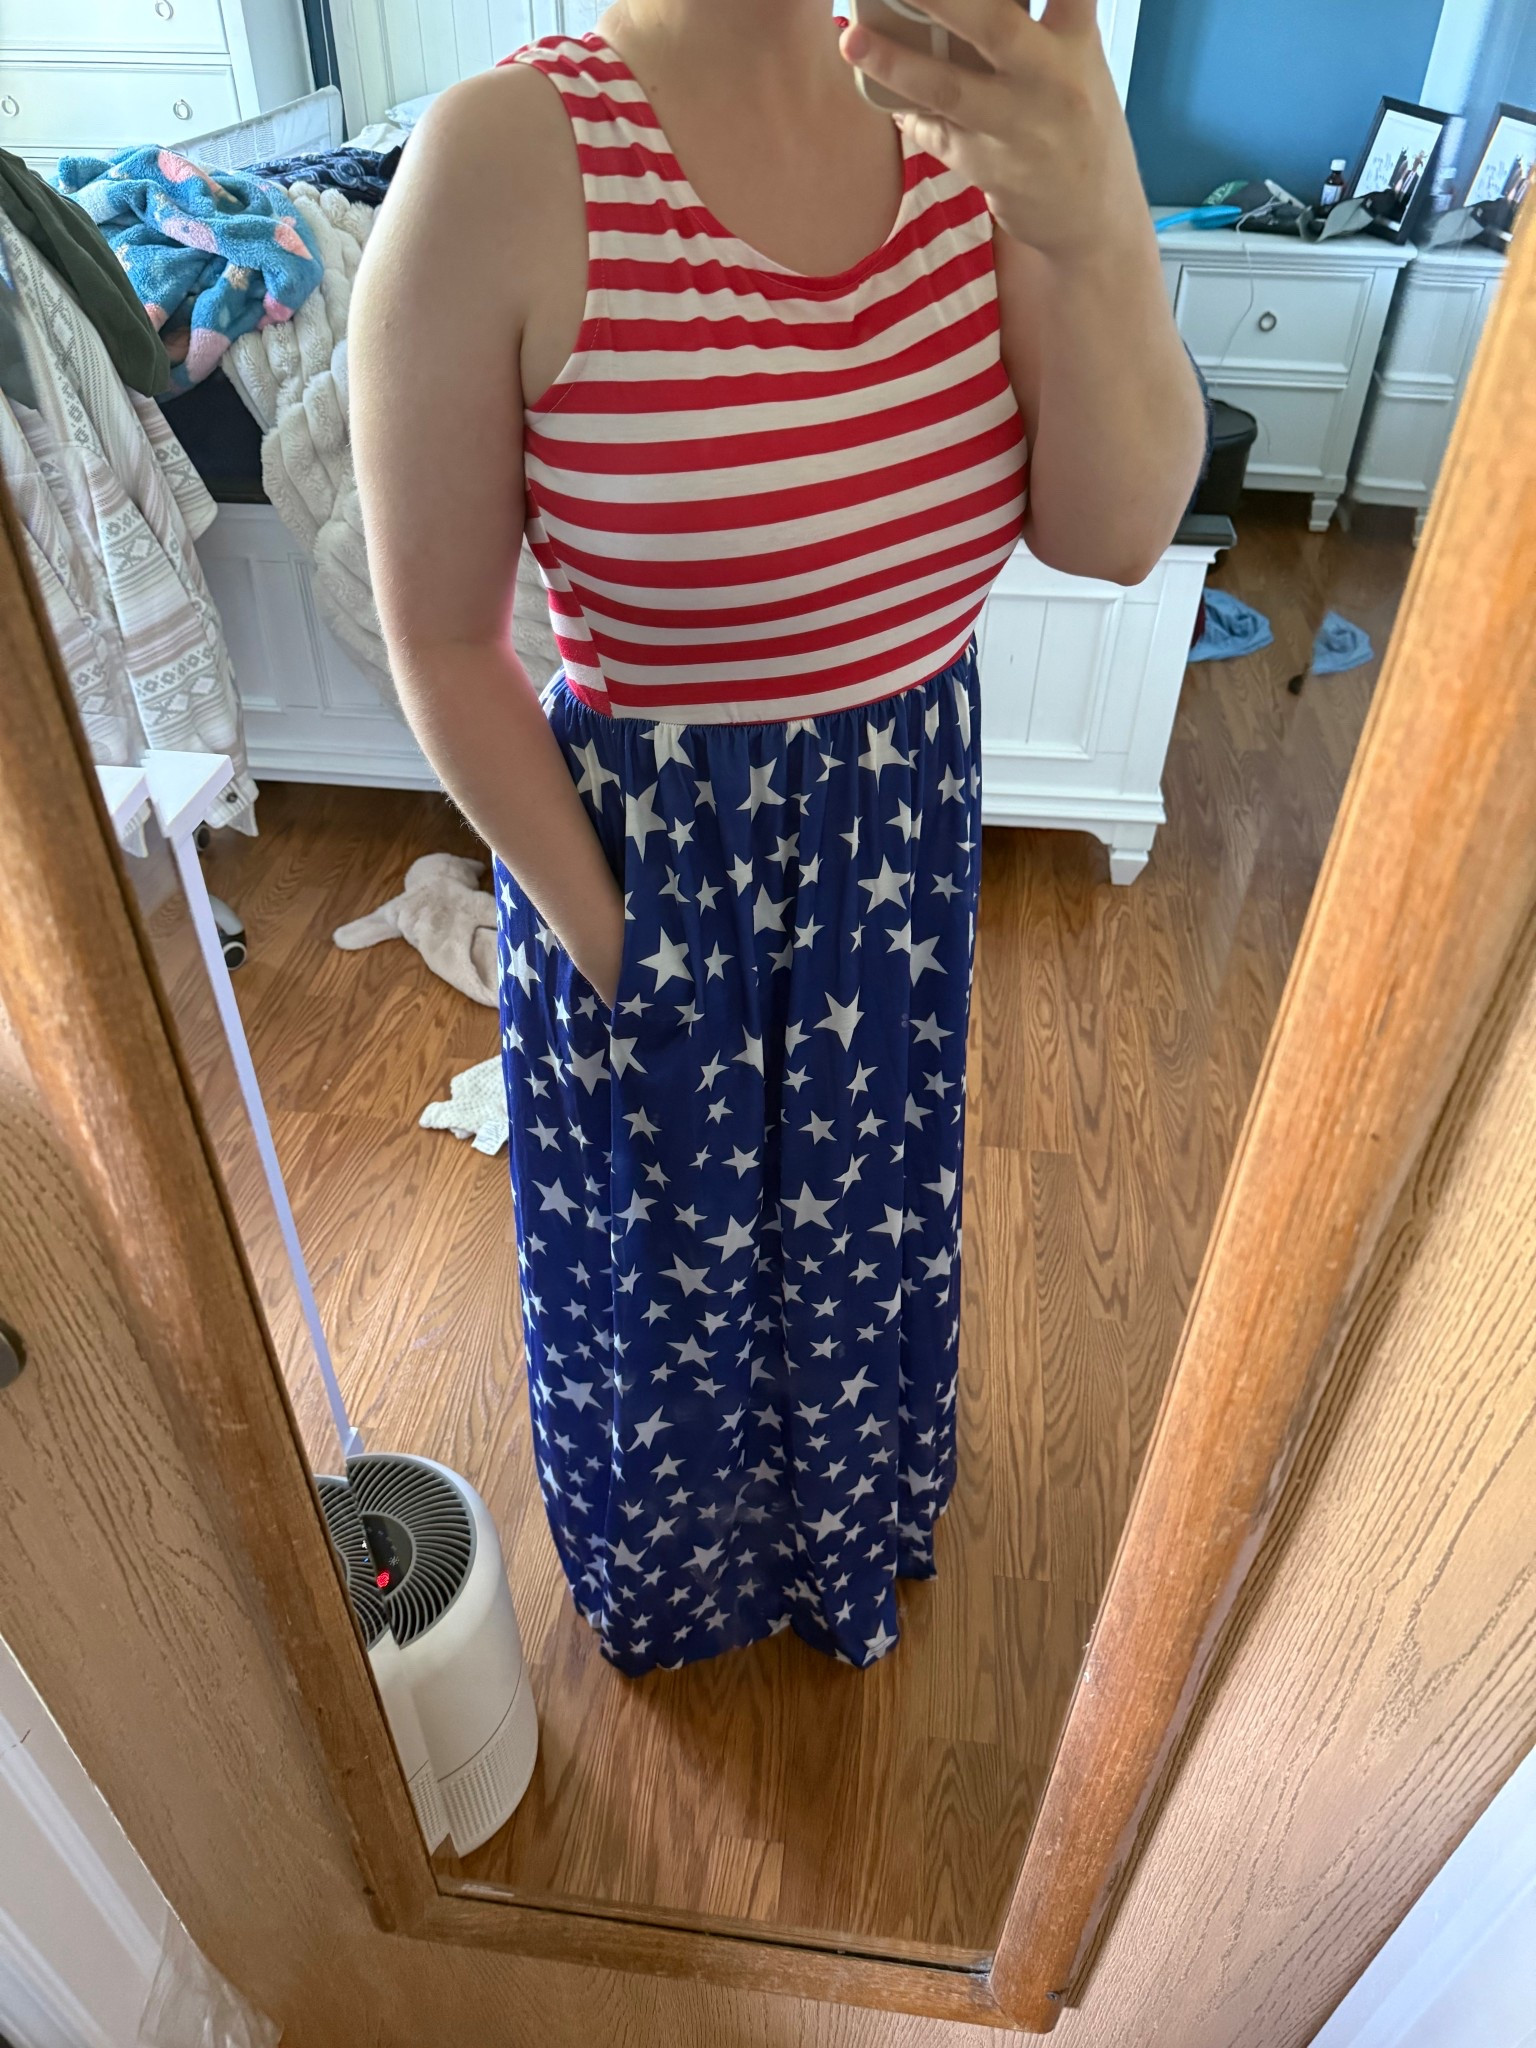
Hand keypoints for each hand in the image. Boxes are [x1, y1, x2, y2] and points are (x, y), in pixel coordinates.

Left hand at [840, 0, 1145, 264]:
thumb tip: (948, 10)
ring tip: (852, 40)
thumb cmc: (1073, 120)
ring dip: (895, 63)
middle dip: (942, 0)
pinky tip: (880, 92)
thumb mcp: (1073, 60)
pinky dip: (906, 111)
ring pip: (949, 89)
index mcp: (1076, 38)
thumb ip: (1030, 21)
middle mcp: (1051, 79)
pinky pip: (932, 132)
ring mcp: (1017, 127)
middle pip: (994, 24)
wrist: (1093, 218)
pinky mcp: (988, 168)